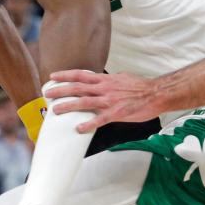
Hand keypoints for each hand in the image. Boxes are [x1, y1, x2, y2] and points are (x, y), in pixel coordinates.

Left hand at [47, 70, 161, 131]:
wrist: (156, 94)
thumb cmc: (140, 87)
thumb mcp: (121, 77)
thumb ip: (108, 80)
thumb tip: (100, 79)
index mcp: (105, 79)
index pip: (81, 75)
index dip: (66, 75)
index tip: (53, 77)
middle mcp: (104, 88)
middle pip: (78, 88)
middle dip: (61, 90)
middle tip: (48, 94)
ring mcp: (109, 101)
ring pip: (85, 102)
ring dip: (69, 106)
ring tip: (56, 110)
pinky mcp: (117, 113)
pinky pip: (100, 120)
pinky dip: (88, 124)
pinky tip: (79, 129)